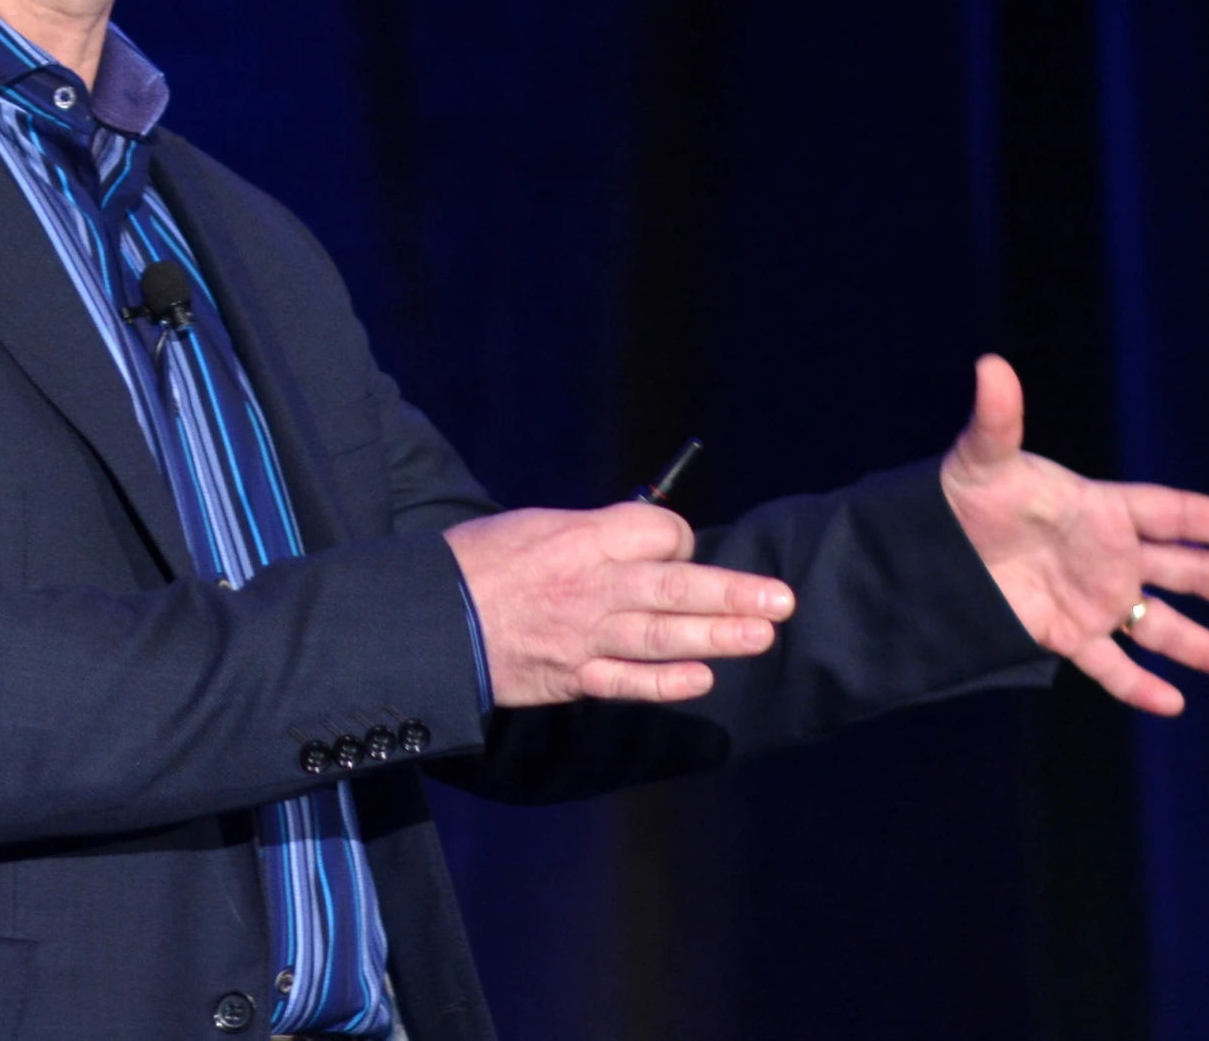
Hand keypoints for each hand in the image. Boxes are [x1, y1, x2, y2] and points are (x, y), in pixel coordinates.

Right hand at [443, 502, 794, 706]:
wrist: (426, 618)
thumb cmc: (476, 562)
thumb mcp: (533, 525)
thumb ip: (590, 534)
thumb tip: (638, 539)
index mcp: (580, 538)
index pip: (658, 532)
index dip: (679, 540)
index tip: (677, 550)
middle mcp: (590, 586)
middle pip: (675, 587)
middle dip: (733, 593)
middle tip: (782, 600)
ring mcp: (583, 636)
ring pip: (662, 636)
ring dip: (717, 637)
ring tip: (763, 636)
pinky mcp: (570, 677)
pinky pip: (628, 682)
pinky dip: (666, 682)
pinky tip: (703, 679)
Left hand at [940, 354, 1208, 714]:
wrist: (925, 548)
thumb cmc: (959, 493)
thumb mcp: (982, 458)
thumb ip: (997, 418)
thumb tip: (991, 364)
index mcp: (1100, 510)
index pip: (1173, 514)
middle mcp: (1106, 556)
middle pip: (1184, 571)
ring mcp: (1089, 598)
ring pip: (1159, 626)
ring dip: (1204, 646)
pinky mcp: (1063, 633)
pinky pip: (1110, 666)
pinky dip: (1138, 687)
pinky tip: (1173, 703)